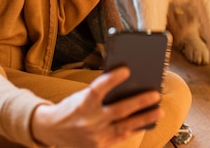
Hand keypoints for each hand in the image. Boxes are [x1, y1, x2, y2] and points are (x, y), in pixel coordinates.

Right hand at [31, 67, 162, 146]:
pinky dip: (134, 129)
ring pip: (124, 127)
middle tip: (155, 94)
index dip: (112, 79)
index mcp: (82, 103)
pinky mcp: (98, 146)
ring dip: (144, 118)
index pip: (98, 89)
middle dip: (139, 102)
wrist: (51, 130)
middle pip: (118, 110)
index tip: (126, 69)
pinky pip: (121, 138)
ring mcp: (95, 136)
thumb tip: (127, 84)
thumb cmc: (71, 107)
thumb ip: (100, 93)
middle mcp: (89, 120)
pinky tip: (146, 123)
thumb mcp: (81, 96)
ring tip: (158, 111)